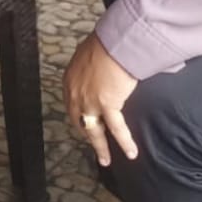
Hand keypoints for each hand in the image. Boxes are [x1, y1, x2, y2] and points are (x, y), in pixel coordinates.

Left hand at [64, 32, 138, 166]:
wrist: (114, 42)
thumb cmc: (107, 42)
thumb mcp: (92, 54)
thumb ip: (94, 65)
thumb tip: (104, 66)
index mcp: (71, 79)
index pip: (72, 105)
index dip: (79, 116)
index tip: (85, 124)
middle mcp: (75, 93)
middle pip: (79, 121)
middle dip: (86, 135)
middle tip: (93, 144)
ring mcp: (89, 101)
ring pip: (94, 131)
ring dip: (101, 147)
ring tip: (105, 160)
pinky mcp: (107, 105)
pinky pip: (117, 129)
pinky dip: (124, 142)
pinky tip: (131, 152)